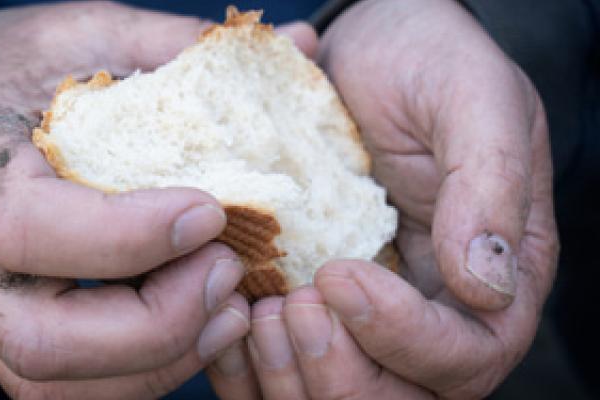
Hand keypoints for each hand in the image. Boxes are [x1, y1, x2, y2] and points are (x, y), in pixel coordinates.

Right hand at [0, 1, 259, 397]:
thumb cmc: (1, 68)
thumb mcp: (79, 33)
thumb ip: (175, 46)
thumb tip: (298, 45)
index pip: (27, 229)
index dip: (127, 235)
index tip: (209, 212)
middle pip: (41, 342)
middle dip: (155, 323)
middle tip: (227, 267)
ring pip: (54, 384)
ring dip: (159, 360)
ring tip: (230, 304)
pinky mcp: (6, 328)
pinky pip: (69, 388)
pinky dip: (143, 373)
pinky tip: (200, 323)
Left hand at [207, 0, 557, 397]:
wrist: (365, 49)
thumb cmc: (427, 61)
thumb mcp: (474, 100)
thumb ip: (490, 187)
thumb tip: (485, 283)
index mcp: (491, 277)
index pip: (465, 356)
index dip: (403, 338)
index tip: (340, 276)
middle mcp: (432, 311)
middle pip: (399, 397)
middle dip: (339, 371)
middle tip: (292, 305)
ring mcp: (367, 315)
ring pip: (338, 394)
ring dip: (288, 374)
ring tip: (257, 309)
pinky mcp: (314, 303)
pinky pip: (283, 369)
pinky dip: (247, 365)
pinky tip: (224, 320)